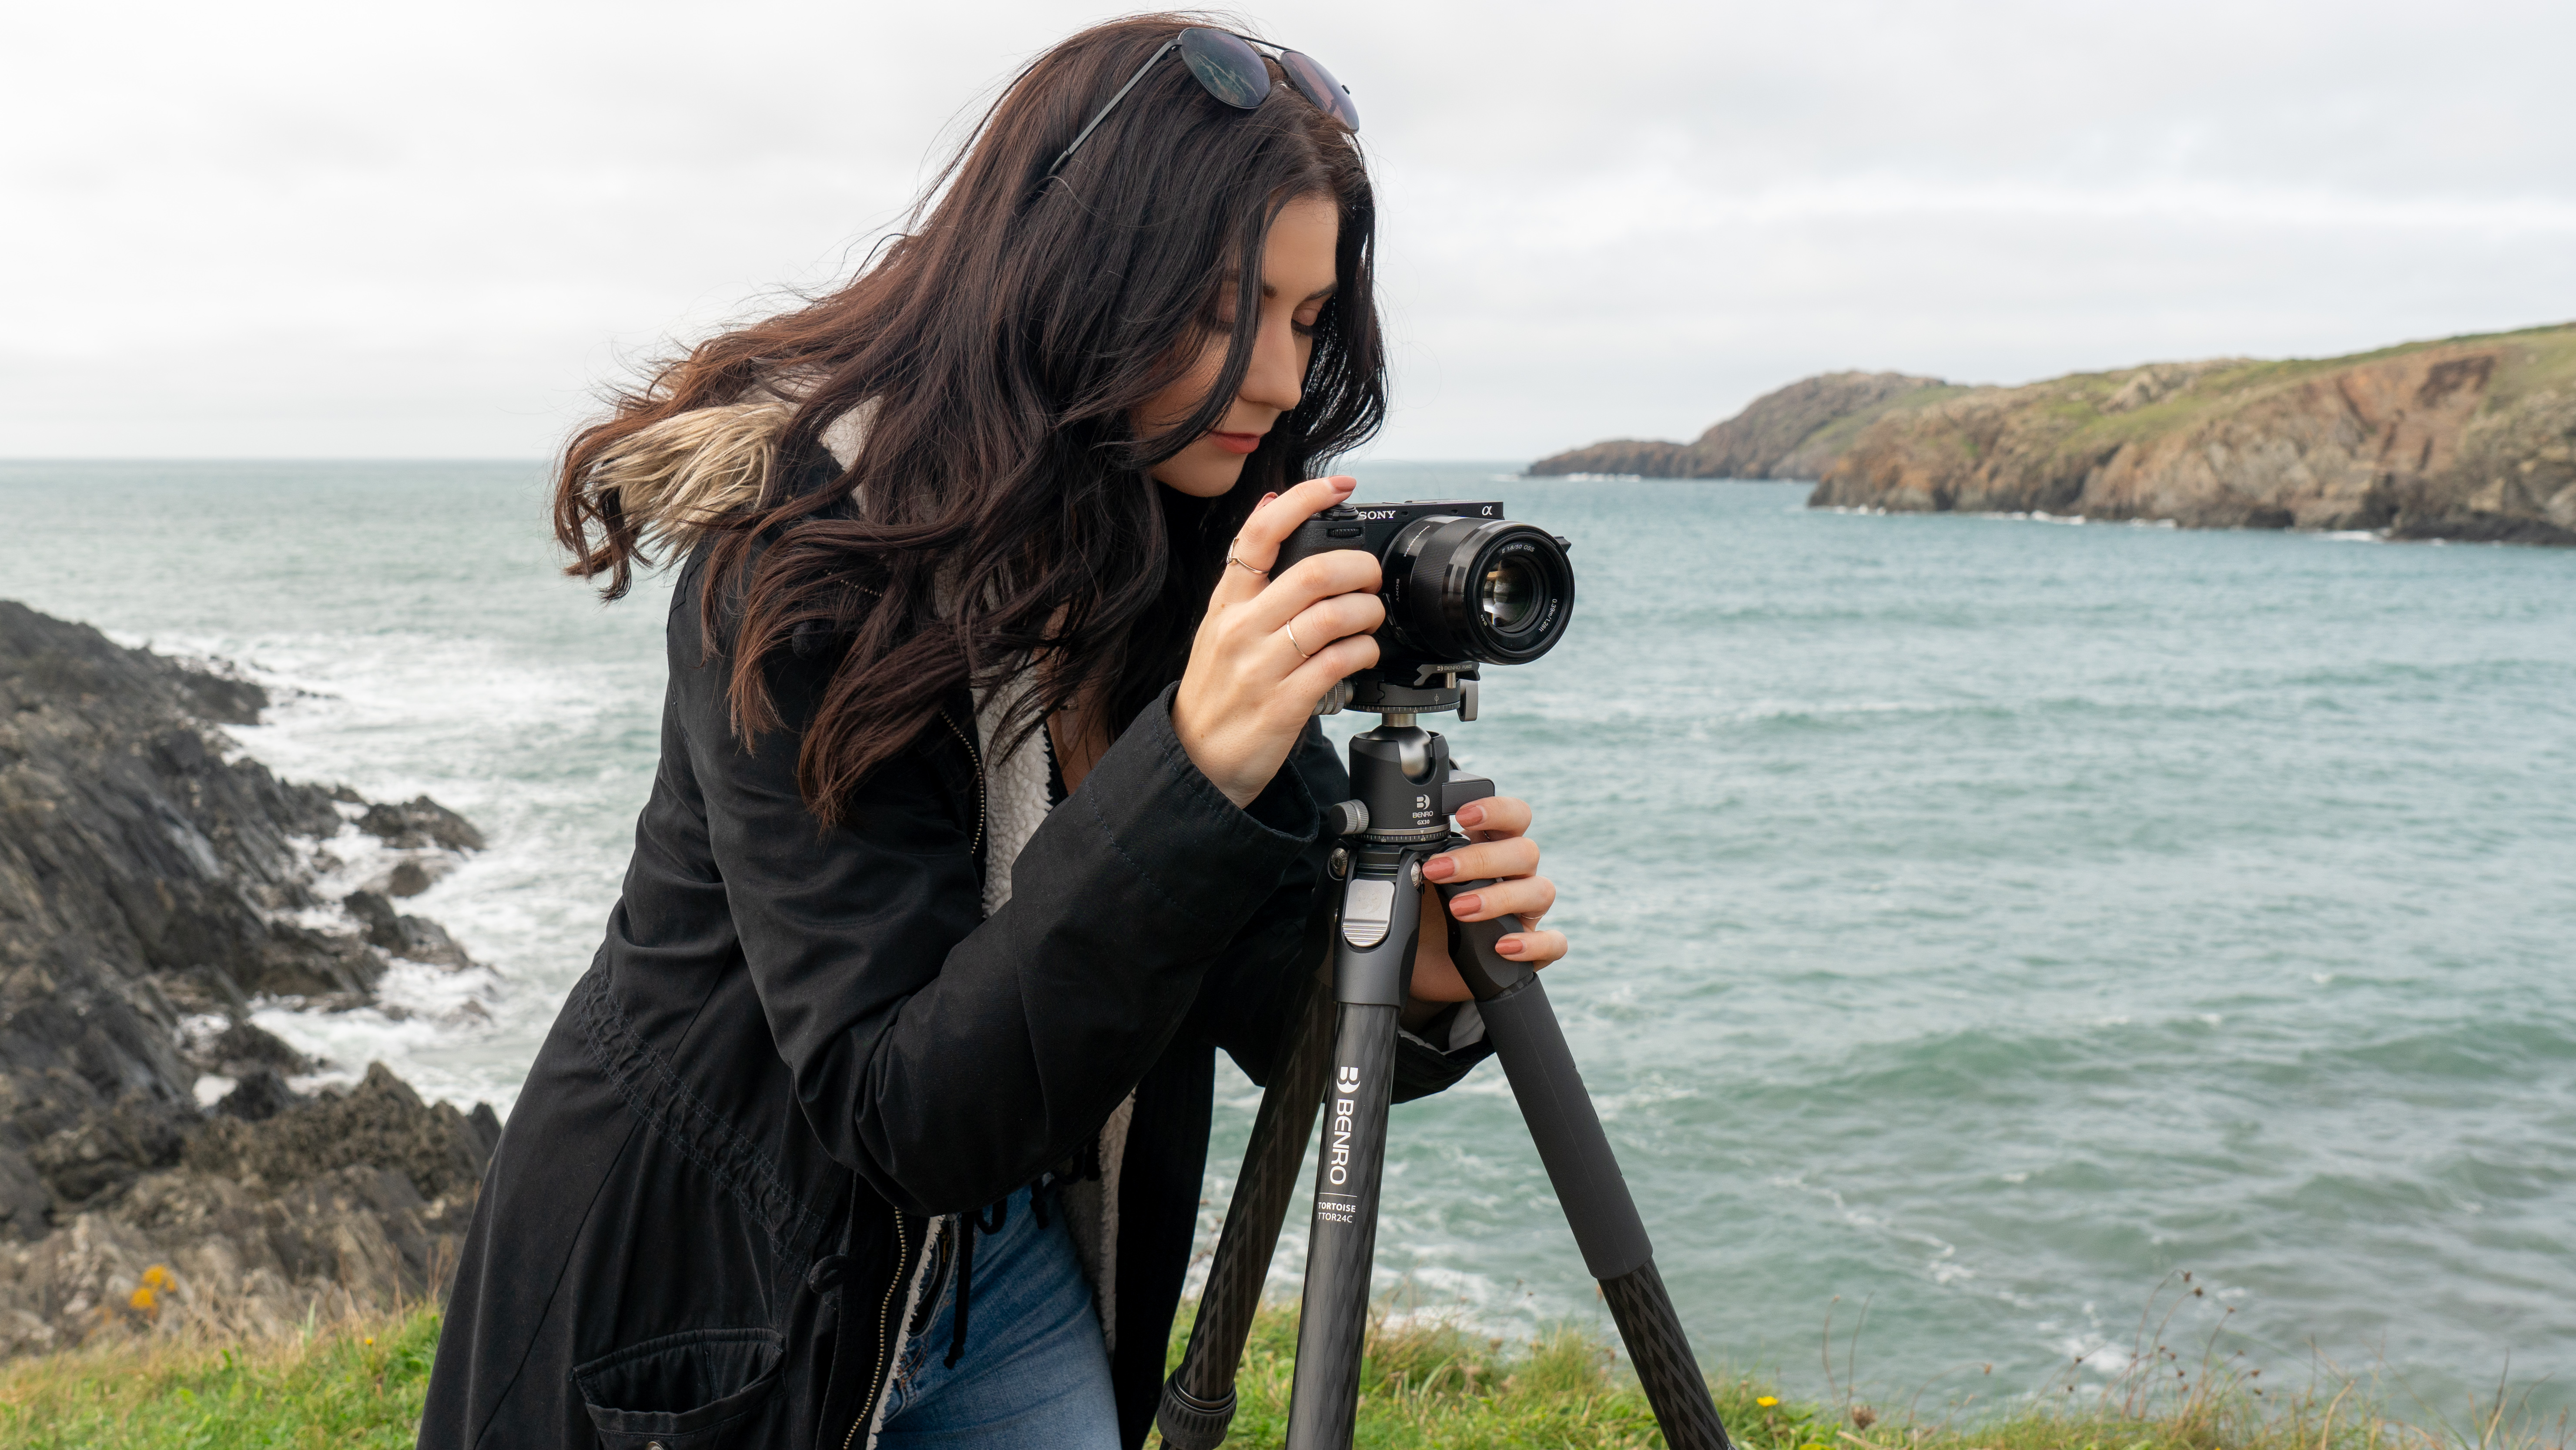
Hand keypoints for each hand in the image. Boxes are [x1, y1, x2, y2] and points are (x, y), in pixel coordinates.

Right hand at [1173, 476, 1384, 806]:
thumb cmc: (1217, 690)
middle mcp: (1241, 629)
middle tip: (1370, 576)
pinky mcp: (1284, 704)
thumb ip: (1248, 573)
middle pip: (1314, 572)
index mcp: (1226, 603)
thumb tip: (1268, 505)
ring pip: (1333, 617)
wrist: (1196, 761)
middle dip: (1360, 567)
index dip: (1304, 499)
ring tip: (1371, 617)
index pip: (1261, 533)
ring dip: (1368, 611)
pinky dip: (1364, 651)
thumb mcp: (1219, 624)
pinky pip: (1339, 663)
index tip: (1338, 486)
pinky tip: (1365, 652)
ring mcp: (1261, 667)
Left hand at [1406, 795, 1567, 1013]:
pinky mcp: (1531, 949)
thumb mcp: (1415, 883)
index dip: (1496, 810)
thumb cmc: (1423, 914)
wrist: (1421, 963)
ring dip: (1498, 898)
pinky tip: (1502, 947)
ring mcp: (1526, 912)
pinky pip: (1553, 944)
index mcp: (1491, 848)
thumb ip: (1415, 861)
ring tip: (1458, 910)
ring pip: (1540, 891)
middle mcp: (1515, 875)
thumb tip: (1397, 851)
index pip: (1514, 816)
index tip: (1462, 815)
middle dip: (1480, 859)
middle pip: (1525, 851)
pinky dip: (1532, 944)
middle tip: (1437, 871)